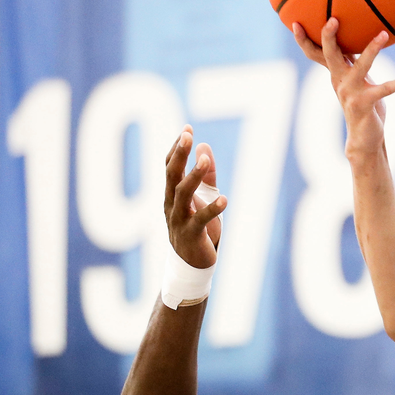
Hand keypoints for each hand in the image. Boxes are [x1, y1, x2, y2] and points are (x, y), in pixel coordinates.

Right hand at [164, 126, 226, 268]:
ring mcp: (179, 220)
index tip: (187, 129)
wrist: (192, 265)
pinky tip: (225, 199)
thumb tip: (205, 147)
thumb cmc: (197, 229)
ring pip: (182, 194)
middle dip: (179, 155)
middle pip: (172, 176)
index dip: (176, 148)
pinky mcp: (191, 235)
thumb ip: (206, 175)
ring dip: (193, 177)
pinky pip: (200, 220)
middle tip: (187, 136)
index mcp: (172, 195)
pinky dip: (212, 209)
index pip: (170, 167)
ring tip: (205, 162)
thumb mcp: (203, 198)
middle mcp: (171, 205)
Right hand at [295, 19, 394, 156]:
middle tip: (332, 18)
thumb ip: (351, 61)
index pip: (314, 53)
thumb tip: (355, 38)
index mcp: (336, 73)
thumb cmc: (362, 104)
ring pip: (361, 66)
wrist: (364, 137)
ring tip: (383, 34)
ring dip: (372, 49)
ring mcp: (351, 93)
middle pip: (329, 54)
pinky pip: (387, 88)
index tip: (295, 21)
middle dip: (328, 36)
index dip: (303, 39)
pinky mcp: (366, 103)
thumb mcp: (354, 79)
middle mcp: (339, 81)